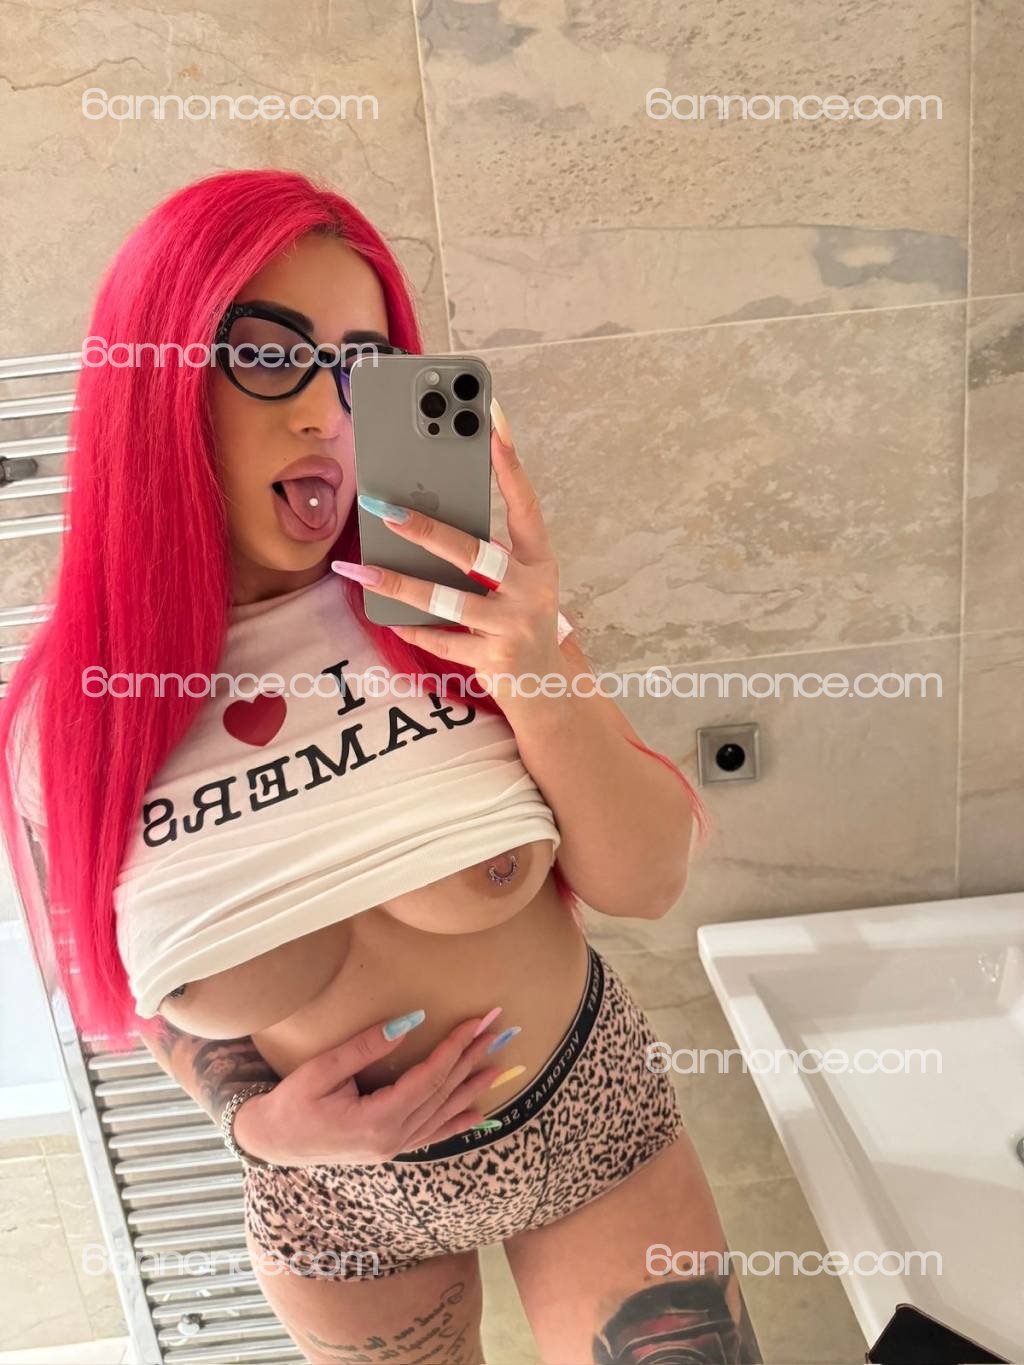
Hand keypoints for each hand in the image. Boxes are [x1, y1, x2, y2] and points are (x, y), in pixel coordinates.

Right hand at [232, 1010, 509, 1166]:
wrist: (272, 1141)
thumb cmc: (291, 1103)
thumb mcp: (321, 1070)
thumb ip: (364, 1047)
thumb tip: (408, 1022)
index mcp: (377, 1120)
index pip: (429, 1078)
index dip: (454, 1048)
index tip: (475, 1022)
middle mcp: (391, 1139)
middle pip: (442, 1093)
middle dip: (471, 1059)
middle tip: (497, 1031)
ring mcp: (392, 1148)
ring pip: (442, 1114)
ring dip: (471, 1087)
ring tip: (498, 1065)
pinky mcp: (389, 1148)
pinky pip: (431, 1135)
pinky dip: (457, 1122)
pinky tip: (477, 1113)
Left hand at [333, 402, 564, 704]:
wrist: (547, 691)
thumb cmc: (522, 625)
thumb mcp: (517, 585)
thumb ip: (487, 557)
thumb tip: (425, 520)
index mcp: (540, 563)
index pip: (525, 507)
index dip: (510, 467)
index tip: (493, 424)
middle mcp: (531, 591)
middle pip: (473, 553)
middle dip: (425, 529)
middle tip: (384, 509)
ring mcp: (513, 626)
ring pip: (448, 600)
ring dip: (398, 585)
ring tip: (360, 570)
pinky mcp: (494, 659)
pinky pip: (443, 640)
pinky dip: (414, 629)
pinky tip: (388, 619)